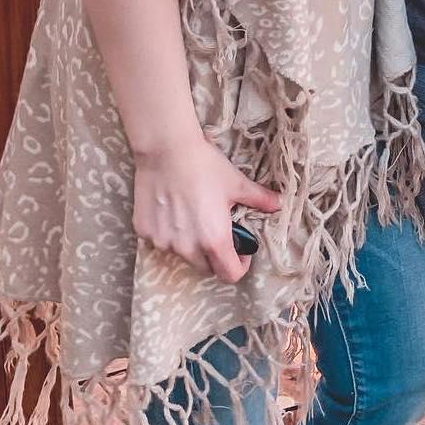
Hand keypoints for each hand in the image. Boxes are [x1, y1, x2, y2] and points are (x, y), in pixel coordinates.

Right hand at [132, 137, 281, 283]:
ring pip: (182, 254)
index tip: (241, 250)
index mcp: (214, 240)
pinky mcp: (144, 232)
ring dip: (190, 244)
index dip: (240, 266)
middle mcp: (187, 248)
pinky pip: (160, 241)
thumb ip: (259, 199)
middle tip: (217, 230)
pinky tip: (171, 210)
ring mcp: (163, 242)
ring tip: (193, 216)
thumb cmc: (205, 166)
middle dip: (215, 255)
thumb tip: (279, 203)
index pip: (229, 274)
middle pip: (205, 267)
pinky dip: (169, 233)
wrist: (166, 149)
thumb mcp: (237, 183)